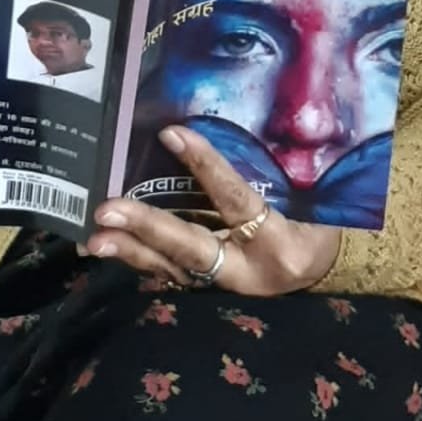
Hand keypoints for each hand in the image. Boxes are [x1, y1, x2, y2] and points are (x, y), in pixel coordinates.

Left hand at [85, 126, 340, 295]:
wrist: (329, 276)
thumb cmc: (322, 227)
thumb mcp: (312, 201)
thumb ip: (274, 172)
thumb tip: (217, 131)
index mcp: (280, 243)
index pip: (236, 200)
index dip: (206, 167)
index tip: (173, 134)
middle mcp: (248, 271)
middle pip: (191, 247)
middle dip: (147, 228)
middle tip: (106, 210)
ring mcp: (225, 286)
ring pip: (171, 268)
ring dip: (130, 250)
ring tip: (92, 238)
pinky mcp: (208, 288)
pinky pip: (169, 273)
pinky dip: (137, 258)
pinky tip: (105, 245)